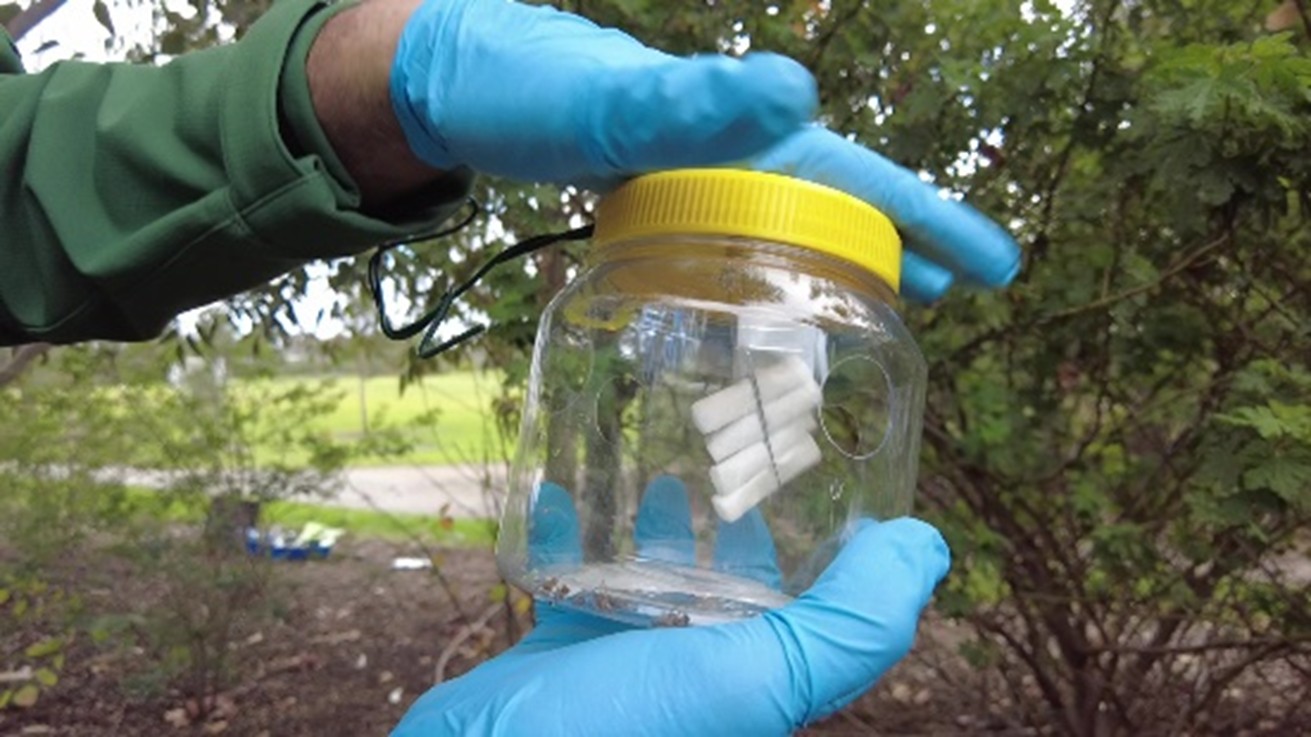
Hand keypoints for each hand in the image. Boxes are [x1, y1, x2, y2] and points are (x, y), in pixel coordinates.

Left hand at [387, 0, 1019, 300]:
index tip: (998, 266)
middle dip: (903, 251)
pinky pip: (727, 248)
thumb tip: (792, 93)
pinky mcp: (650, 206)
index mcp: (741, 136)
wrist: (456, 85)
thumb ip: (688, 104)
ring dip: (838, 270)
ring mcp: (691, 184)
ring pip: (786, 233)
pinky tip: (756, 311)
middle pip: (836, 209)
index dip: (931, 222)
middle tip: (959, 302)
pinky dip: (762, 279)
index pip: (859, 180)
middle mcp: (729, 158)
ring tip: (880, 316)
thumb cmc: (527, 89)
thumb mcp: (604, 102)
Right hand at [391, 480, 950, 736]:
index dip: (826, 543)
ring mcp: (625, 662)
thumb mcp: (753, 678)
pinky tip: (567, 489)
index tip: (820, 471)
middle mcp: (696, 672)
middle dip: (736, 520)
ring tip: (664, 466)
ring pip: (653, 576)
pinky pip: (571, 578)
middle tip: (732, 452)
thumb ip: (848, 626)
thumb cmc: (617, 728)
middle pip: (731, 582)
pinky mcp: (560, 652)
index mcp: (752, 680)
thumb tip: (929, 547)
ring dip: (659, 523)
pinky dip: (571, 531)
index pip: (811, 606)